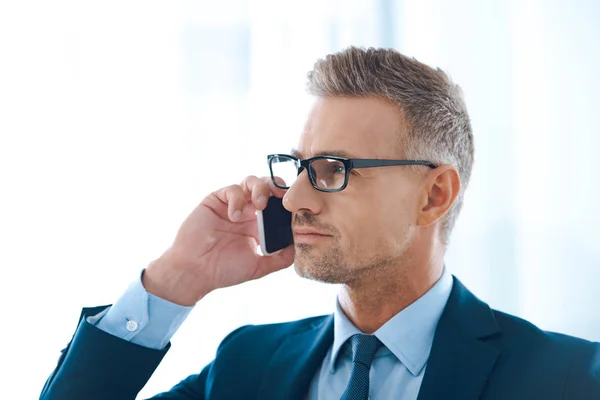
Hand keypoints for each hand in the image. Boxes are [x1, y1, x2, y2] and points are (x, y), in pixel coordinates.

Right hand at [143, 176, 294, 305]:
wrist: (195, 271)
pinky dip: (237, 199)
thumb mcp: (258, 266)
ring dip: (260, 188)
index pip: (278, 205)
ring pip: (251, 182)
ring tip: (260, 204)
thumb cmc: (224, 270)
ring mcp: (231, 204)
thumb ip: (280, 258)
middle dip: (277, 188)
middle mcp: (247, 211)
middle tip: (281, 198)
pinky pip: (231, 189)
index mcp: (259, 225)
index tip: (296, 208)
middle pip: (267, 187)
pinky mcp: (215, 200)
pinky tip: (235, 216)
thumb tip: (300, 245)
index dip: (287, 202)